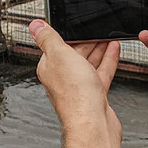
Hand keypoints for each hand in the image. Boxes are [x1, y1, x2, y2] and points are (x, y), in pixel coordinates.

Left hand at [29, 20, 122, 147]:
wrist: (92, 123)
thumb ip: (47, 38)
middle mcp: (63, 78)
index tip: (77, 24)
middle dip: (86, 40)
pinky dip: (108, 60)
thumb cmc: (74, 95)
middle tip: (96, 29)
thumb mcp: (59, 55)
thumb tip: (34, 25)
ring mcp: (80, 86)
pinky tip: (113, 50)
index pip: (57, 45)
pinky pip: (101, 73)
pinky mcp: (94, 94)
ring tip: (107, 36)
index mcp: (50, 67)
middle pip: (74, 53)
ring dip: (98, 48)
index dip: (69, 34)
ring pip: (89, 63)